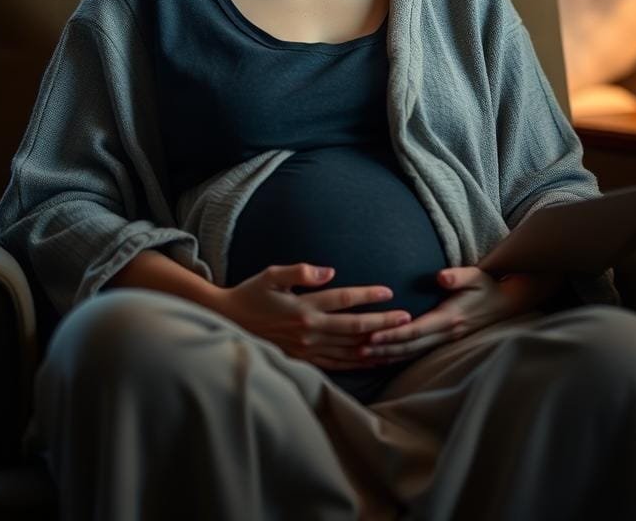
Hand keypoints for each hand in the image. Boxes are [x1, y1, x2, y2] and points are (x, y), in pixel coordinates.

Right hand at [215, 263, 412, 370]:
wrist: (228, 322)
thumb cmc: (251, 293)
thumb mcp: (271, 275)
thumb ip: (300, 272)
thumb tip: (329, 272)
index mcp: (303, 309)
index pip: (343, 300)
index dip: (367, 296)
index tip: (388, 292)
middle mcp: (309, 331)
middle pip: (354, 328)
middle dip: (383, 323)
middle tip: (407, 318)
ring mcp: (307, 349)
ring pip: (349, 350)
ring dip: (376, 346)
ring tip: (399, 341)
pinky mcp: (304, 360)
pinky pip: (337, 364)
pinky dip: (357, 363)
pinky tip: (374, 360)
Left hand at [357, 266, 521, 363]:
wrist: (506, 304)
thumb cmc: (486, 286)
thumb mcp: (475, 276)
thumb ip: (458, 276)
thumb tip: (442, 277)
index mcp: (449, 318)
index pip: (415, 330)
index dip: (393, 334)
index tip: (371, 335)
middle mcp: (445, 334)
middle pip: (409, 346)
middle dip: (383, 348)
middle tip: (357, 349)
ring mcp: (445, 341)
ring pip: (412, 353)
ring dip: (388, 355)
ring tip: (363, 356)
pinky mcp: (444, 343)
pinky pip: (418, 353)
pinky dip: (400, 357)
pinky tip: (384, 358)